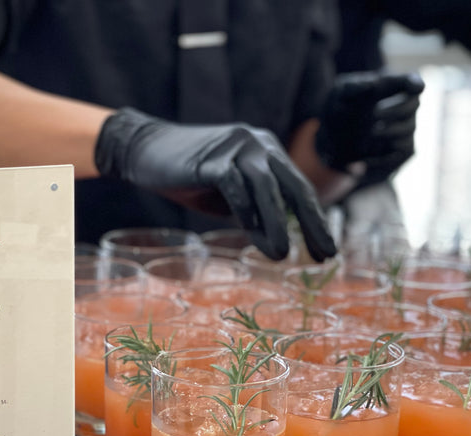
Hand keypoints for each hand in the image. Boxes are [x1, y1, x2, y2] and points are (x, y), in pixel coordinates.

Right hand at [94, 107, 335, 260]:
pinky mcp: (210, 158)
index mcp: (268, 151)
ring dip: (276, 224)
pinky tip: (252, 236)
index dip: (315, 221)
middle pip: (293, 187)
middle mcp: (258, 144)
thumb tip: (282, 245)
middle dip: (311, 224)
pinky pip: (234, 186)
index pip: (299, 189)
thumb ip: (256, 212)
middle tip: (322, 256)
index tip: (326, 252)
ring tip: (282, 256)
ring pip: (266, 188)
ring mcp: (235, 147)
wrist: (145, 152)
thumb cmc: (191, 177)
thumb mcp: (231, 197)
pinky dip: (245, 212)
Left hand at [315, 72, 424, 183]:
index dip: (415, 83)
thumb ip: (352, 86)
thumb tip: (371, 84)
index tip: (416, 86)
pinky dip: (385, 157)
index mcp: (392, 87)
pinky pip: (402, 154)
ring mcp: (404, 129)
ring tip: (371, 133)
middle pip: (413, 105)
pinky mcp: (401, 151)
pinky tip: (365, 158)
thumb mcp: (339, 94)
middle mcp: (404, 107)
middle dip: (396, 109)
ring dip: (390, 132)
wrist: (334, 136)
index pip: (412, 82)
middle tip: (374, 113)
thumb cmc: (341, 107)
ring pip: (409, 129)